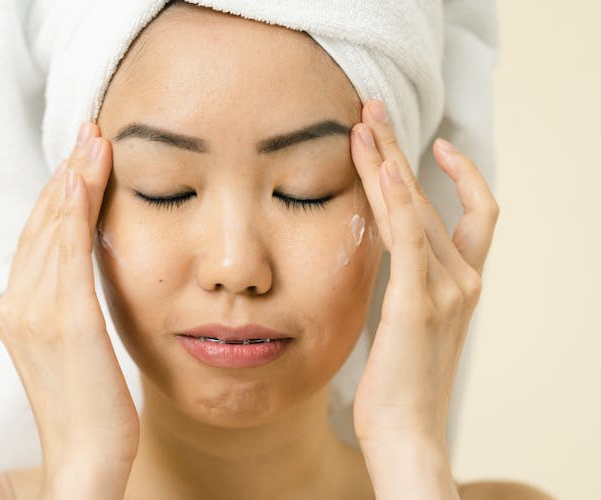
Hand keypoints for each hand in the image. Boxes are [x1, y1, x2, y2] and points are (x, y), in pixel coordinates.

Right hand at [0, 123, 137, 498]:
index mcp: (21, 311)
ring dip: (73, 180)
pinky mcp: (67, 322)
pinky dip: (73, 213)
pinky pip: (68, 253)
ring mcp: (37, 313)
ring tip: (93, 142)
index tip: (82, 157)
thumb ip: (74, 305)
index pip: (39, 238)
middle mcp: (19, 306)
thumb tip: (91, 267)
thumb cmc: (92, 406)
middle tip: (89, 132)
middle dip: (67, 174)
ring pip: (53, 230)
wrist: (87, 458)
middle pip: (42, 225)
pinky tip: (83, 179)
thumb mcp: (79, 346)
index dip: (60, 194)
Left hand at [349, 101, 498, 494]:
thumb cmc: (400, 385)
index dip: (463, 175)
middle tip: (374, 110)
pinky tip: (378, 166)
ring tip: (363, 123)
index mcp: (464, 285)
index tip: (432, 144)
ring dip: (388, 161)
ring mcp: (446, 289)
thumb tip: (386, 258)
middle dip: (402, 150)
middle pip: (435, 197)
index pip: (477, 214)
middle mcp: (464, 279)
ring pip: (417, 207)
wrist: (406, 433)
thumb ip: (408, 286)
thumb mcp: (409, 324)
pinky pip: (408, 236)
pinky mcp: (417, 301)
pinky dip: (395, 197)